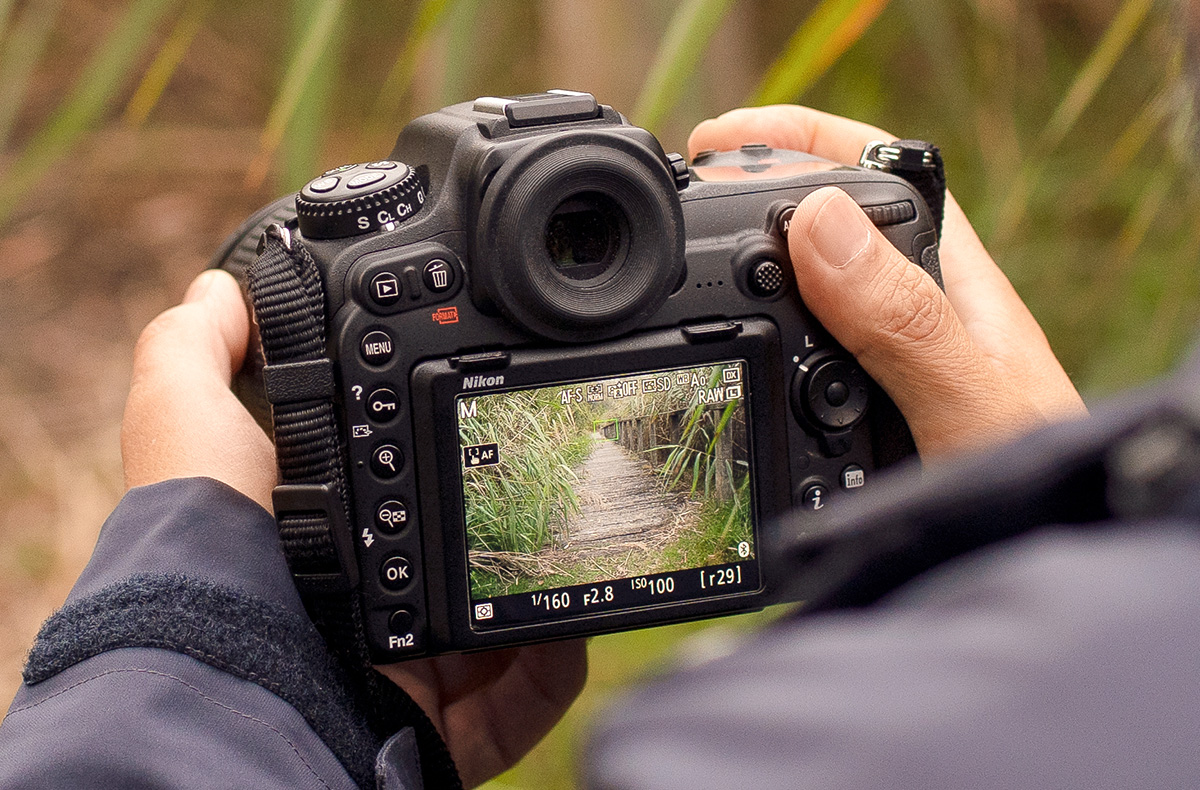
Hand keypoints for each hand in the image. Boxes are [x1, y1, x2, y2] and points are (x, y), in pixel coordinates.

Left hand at [121, 268, 585, 786]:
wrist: (231, 664)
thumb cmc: (207, 539)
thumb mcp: (185, 422)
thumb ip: (197, 349)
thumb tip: (221, 286)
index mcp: (326, 549)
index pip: (403, 499)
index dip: (444, 457)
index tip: (482, 411)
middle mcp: (369, 615)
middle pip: (466, 562)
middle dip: (514, 524)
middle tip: (554, 483)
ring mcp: (413, 675)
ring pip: (509, 627)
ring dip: (552, 587)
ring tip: (582, 542)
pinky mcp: (447, 729)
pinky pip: (528, 695)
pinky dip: (559, 659)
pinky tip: (572, 618)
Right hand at [689, 106, 1085, 457]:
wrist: (1035, 565)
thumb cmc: (1033, 481)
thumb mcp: (968, 399)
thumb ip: (904, 321)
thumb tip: (818, 223)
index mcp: (947, 275)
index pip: (869, 169)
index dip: (794, 139)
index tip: (714, 145)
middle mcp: (911, 307)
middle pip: (821, 224)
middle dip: (748, 203)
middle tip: (678, 215)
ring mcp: (881, 358)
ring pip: (799, 296)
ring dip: (743, 282)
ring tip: (685, 284)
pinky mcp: (856, 410)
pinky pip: (792, 361)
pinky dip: (748, 350)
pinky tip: (723, 363)